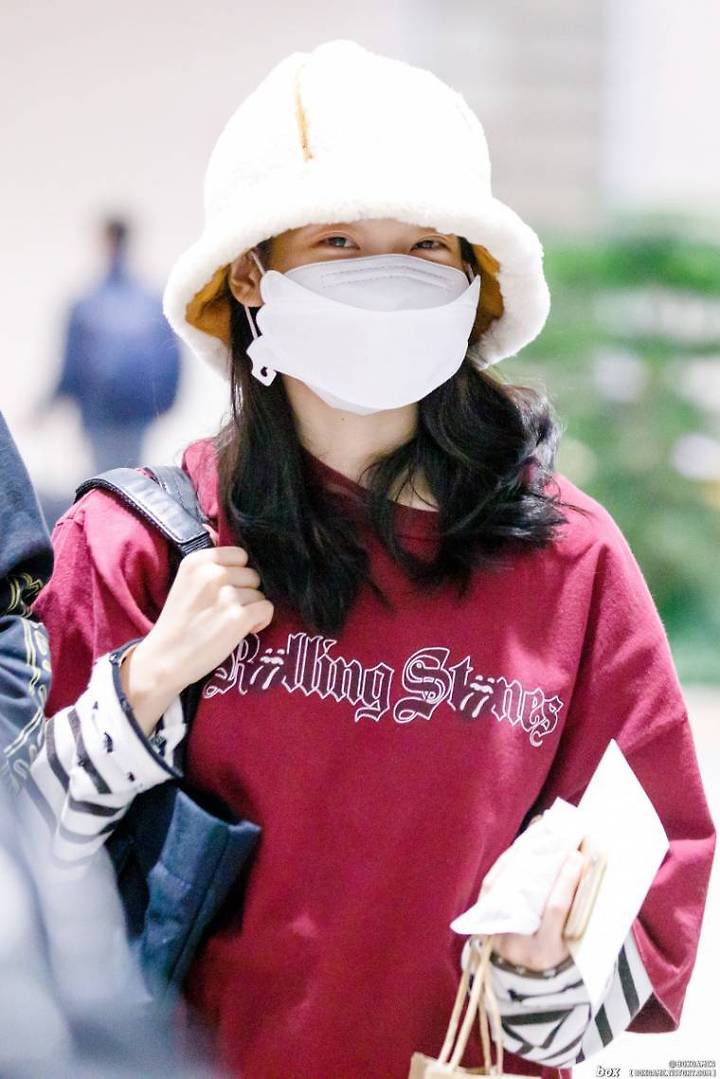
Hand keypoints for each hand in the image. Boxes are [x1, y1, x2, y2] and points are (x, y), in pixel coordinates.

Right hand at [120, 545, 272, 732]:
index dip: (238, 573)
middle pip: (252, 575)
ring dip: (251, 609)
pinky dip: (260, 621)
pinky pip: (267, 609)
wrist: (164, 659)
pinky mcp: (238, 618)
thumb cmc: (179, 622)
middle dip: (245, 592)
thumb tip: (238, 551)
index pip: (240, 554)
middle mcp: (212, 574)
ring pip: (260, 594)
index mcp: (197, 561)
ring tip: (229, 622)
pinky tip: (244, 630)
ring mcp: (226, 595)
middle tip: (225, 610)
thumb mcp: (186, 581)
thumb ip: (211, 566)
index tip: (226, 589)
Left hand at [490, 847, 587, 971]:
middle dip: (543, 861)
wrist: (523, 977)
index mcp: (546, 951)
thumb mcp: (572, 945)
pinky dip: (507, 863)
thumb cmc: (558, 956)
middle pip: (528, 892)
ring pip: (505, 884)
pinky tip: (521, 846)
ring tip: (540, 832)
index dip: (567, 881)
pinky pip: (492, 884)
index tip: (578, 856)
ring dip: (523, 855)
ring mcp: (496, 930)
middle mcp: (517, 942)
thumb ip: (578, 913)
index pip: (556, 909)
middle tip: (557, 836)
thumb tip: (589, 869)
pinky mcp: (485, 920)